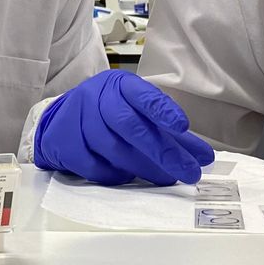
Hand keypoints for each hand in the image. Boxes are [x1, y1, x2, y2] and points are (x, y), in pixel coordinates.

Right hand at [33, 71, 213, 185]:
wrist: (61, 120)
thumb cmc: (108, 113)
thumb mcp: (136, 110)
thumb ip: (168, 131)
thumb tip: (202, 156)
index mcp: (120, 85)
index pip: (143, 95)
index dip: (163, 110)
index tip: (183, 127)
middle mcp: (98, 99)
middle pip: (130, 126)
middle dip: (162, 150)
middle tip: (188, 170)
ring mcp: (80, 122)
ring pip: (115, 149)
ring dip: (145, 168)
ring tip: (167, 178)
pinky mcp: (68, 145)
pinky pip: (96, 166)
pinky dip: (117, 175)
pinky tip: (131, 177)